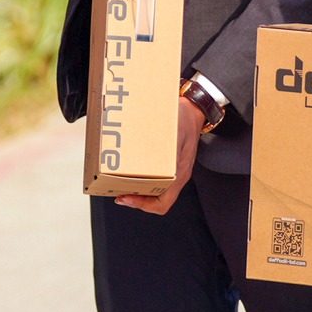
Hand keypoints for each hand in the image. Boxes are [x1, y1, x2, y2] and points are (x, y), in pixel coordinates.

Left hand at [115, 96, 205, 215]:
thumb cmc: (184, 118)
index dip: (143, 205)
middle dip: (135, 197)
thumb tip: (148, 166)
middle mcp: (177, 175)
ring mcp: (173, 168)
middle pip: (155, 198)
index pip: (162, 203)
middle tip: (118, 190)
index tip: (126, 197)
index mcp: (180, 175)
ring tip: (120, 180)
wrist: (193, 107)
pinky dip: (139, 174)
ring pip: (153, 187)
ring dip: (136, 187)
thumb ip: (163, 150)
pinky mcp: (168, 160)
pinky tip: (129, 164)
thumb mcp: (174, 134)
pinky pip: (152, 174)